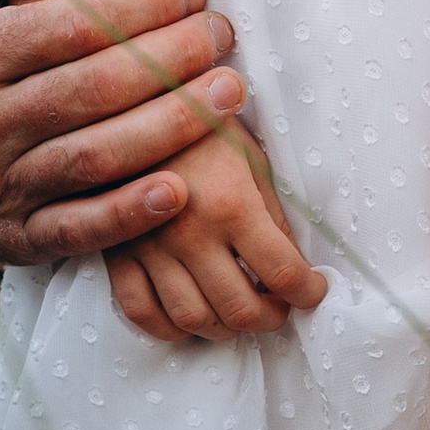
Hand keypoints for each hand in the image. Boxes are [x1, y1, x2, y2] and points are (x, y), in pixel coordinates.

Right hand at [0, 0, 253, 266]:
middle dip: (170, 58)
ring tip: (230, 92)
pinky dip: (131, 214)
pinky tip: (181, 190)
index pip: (69, 27)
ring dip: (172, 126)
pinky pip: (80, 229)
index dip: (140, 6)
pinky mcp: (18, 238)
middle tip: (222, 34)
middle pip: (93, 89)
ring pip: (97, 156)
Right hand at [103, 126, 325, 339]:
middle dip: (271, 318)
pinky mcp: (115, 252)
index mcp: (233, 205)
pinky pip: (140, 311)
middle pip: (240, 309)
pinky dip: (170, 328)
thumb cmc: (200, 123)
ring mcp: (148, 248)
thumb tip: (293, 263)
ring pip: (193, 318)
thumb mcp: (250, 155)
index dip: (308, 293)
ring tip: (239, 314)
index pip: (284, 275)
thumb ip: (273, 213)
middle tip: (279, 308)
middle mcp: (191, 235)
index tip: (314, 291)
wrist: (130, 101)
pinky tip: (190, 319)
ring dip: (226, 328)